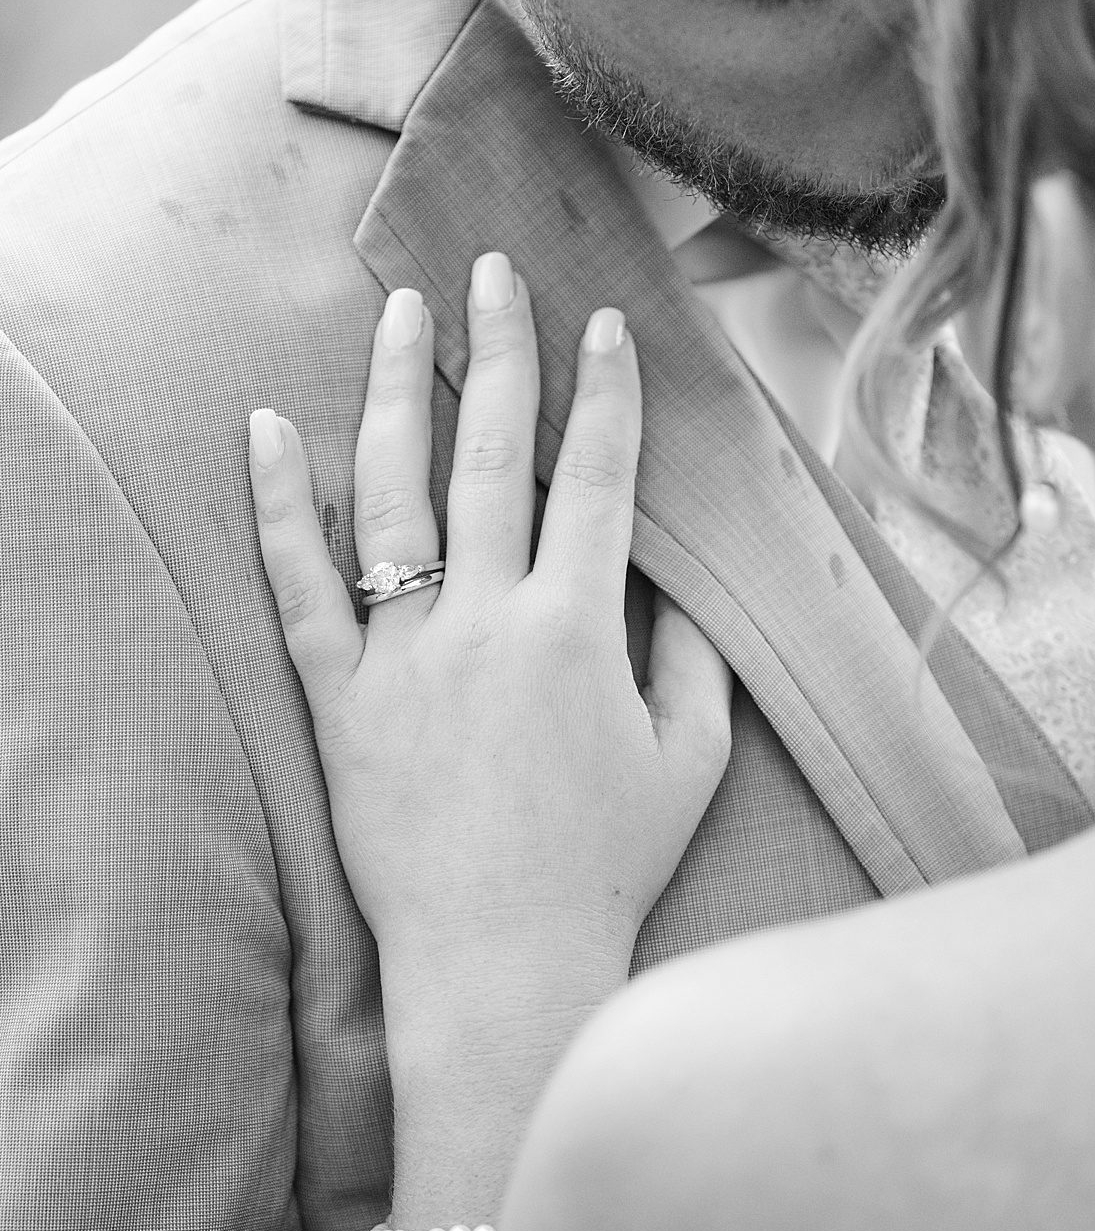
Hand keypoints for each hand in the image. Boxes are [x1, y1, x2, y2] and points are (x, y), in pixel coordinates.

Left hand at [247, 253, 731, 996]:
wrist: (501, 959)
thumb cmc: (604, 865)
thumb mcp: (688, 761)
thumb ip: (693, 657)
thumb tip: (681, 575)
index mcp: (581, 629)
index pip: (597, 479)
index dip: (608, 394)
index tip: (605, 325)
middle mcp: (488, 621)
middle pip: (494, 455)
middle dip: (500, 351)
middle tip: (494, 271)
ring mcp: (404, 655)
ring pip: (393, 494)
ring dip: (397, 391)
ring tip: (399, 311)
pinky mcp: (338, 698)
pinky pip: (298, 586)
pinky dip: (278, 504)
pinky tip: (265, 427)